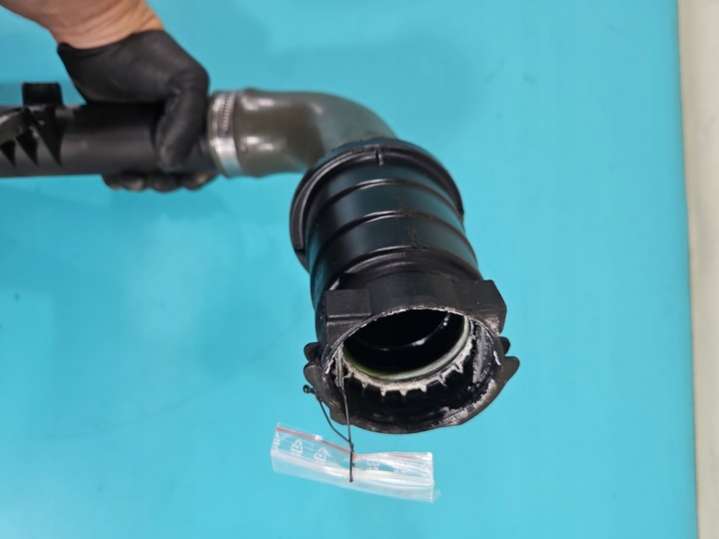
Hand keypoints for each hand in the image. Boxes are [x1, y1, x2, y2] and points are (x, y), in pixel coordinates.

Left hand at [58, 30, 213, 191]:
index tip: (191, 181)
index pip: (207, 153)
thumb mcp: (187, 82)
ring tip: (135, 181)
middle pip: (178, 168)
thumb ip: (189, 122)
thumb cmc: (150, 60)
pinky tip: (118, 179)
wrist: (100, 44)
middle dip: (171, 182)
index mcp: (196, 118)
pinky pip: (122, 166)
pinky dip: (121, 178)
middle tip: (159, 182)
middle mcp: (173, 129)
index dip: (202, 172)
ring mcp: (144, 134)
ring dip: (146, 183)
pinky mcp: (117, 136)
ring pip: (150, 172)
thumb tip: (170, 164)